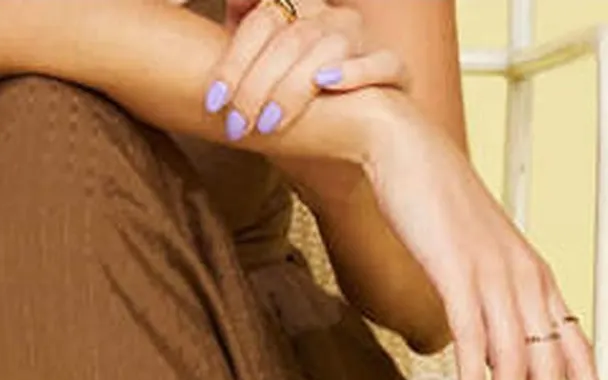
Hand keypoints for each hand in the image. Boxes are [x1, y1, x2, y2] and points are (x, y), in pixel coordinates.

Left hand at [203, 0, 408, 141]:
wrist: (368, 138)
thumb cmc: (308, 110)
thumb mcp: (267, 82)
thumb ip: (243, 56)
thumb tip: (214, 43)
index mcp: (301, 13)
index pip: (262, 19)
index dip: (236, 59)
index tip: (214, 101)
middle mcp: (334, 18)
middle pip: (289, 38)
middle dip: (257, 85)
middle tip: (235, 127)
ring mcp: (365, 40)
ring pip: (325, 51)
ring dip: (292, 90)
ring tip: (267, 127)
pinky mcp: (393, 72)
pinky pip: (380, 63)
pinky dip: (353, 72)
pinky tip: (327, 85)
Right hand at [335, 89, 607, 379]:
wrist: (406, 152)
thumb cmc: (435, 208)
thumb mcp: (474, 262)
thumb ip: (488, 306)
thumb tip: (488, 355)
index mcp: (535, 278)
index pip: (576, 346)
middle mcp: (526, 278)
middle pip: (552, 365)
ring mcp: (493, 275)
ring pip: (516, 361)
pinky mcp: (456, 272)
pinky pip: (473, 337)